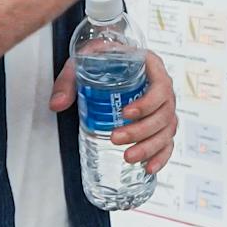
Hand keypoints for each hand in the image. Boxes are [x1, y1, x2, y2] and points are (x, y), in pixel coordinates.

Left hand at [53, 49, 176, 172]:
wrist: (110, 63)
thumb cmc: (103, 59)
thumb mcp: (84, 62)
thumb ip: (69, 81)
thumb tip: (57, 104)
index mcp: (151, 68)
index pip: (160, 87)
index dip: (147, 103)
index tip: (126, 112)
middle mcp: (162, 89)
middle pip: (163, 114)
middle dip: (141, 130)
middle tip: (116, 138)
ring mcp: (164, 108)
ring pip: (166, 131)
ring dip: (150, 147)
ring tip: (128, 157)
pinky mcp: (161, 125)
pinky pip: (168, 142)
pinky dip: (161, 156)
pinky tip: (148, 167)